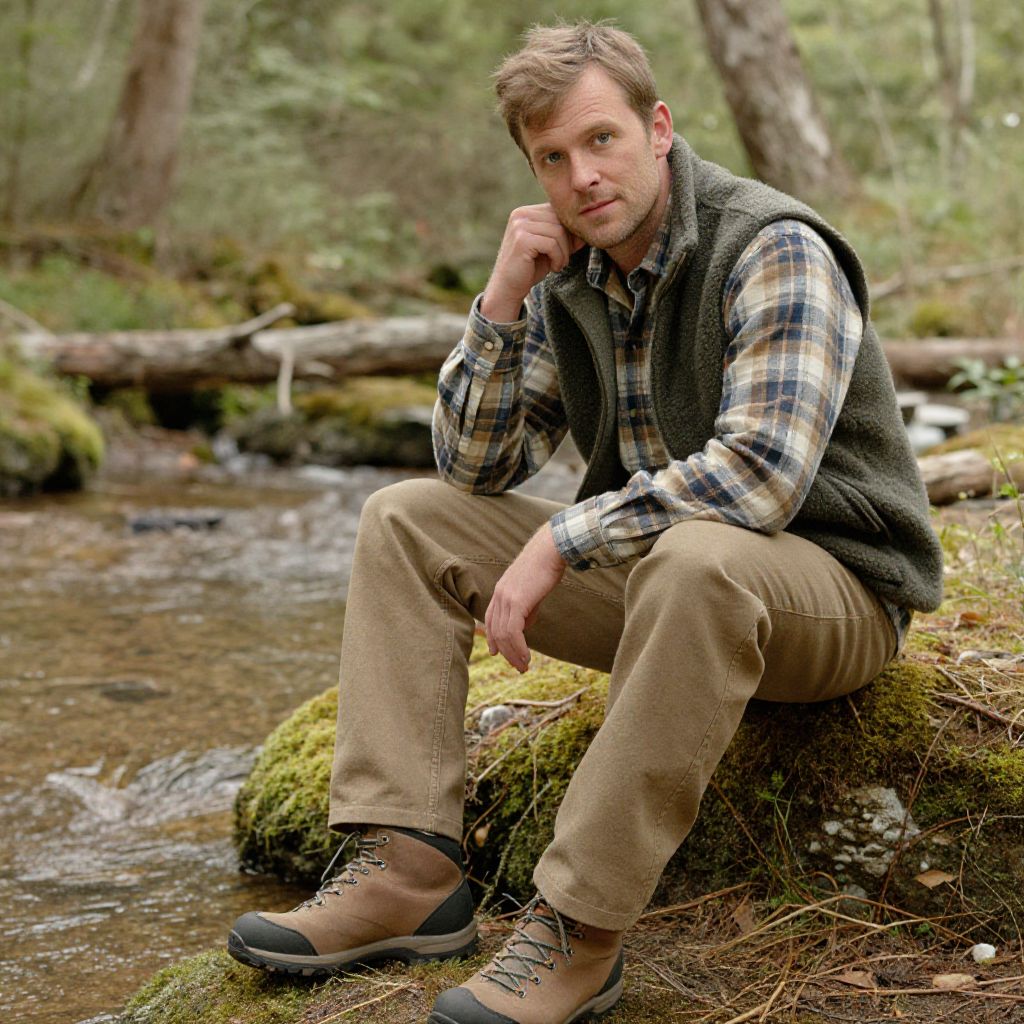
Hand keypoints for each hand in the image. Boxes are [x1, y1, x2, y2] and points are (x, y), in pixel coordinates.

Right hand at [480, 204, 584, 322]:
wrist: (508, 288)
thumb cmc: (530, 268)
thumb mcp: (551, 248)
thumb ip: (565, 235)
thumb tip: (588, 226)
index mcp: (526, 212)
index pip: (558, 211)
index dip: (569, 231)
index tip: (568, 250)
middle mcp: (521, 214)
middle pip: (560, 220)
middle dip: (568, 242)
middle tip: (563, 260)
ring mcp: (520, 226)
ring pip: (558, 232)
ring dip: (564, 252)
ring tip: (558, 264)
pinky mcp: (521, 240)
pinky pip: (551, 244)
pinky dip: (558, 258)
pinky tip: (553, 267)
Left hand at [485, 524, 566, 672]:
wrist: (551, 549)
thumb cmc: (547, 566)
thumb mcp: (533, 590)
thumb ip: (527, 608)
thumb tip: (525, 626)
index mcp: (501, 590)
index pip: (490, 619)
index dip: (492, 638)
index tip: (497, 653)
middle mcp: (499, 595)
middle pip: (495, 631)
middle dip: (506, 652)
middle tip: (518, 667)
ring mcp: (506, 598)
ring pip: (504, 635)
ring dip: (514, 654)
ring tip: (524, 666)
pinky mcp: (517, 601)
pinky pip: (513, 632)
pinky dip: (518, 648)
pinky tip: (526, 657)